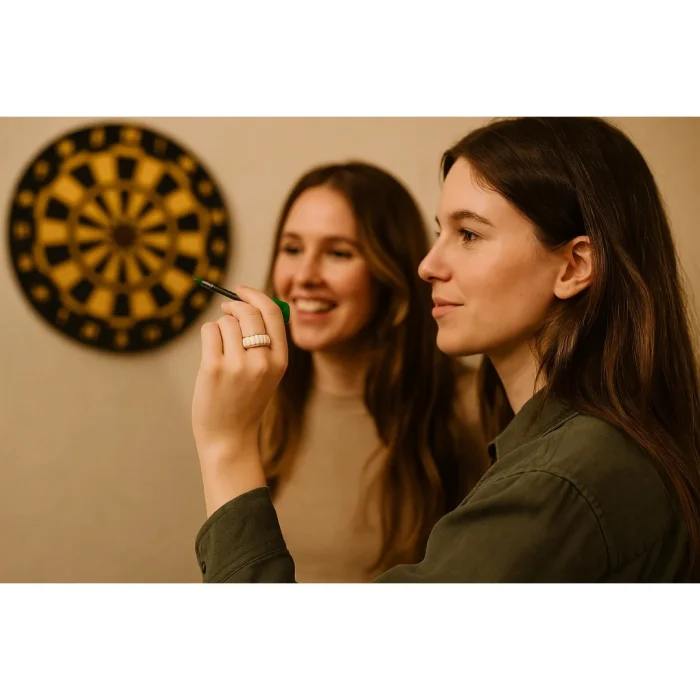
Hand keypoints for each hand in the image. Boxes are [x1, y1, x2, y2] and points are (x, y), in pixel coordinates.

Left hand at [191, 285, 287, 513]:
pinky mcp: (214, 368)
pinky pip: (209, 332)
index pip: (273, 313)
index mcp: (280, 360)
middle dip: (233, 306)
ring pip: (225, 322)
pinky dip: (208, 336)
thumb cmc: (245, 401)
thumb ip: (265, 342)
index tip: (241, 290)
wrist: (229, 437)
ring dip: (219, 329)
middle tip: (225, 310)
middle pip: (248, 312)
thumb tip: (249, 303)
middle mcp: (263, 361)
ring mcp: (238, 364)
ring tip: (220, 351)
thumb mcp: (268, 373)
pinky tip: (210, 355)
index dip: (255, 295)